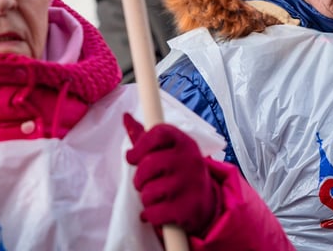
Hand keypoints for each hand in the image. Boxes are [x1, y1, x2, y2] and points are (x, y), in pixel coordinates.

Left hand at [124, 113, 220, 236]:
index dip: (140, 145)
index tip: (133, 157)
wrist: (207, 202)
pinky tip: (158, 212)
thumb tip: (125, 116)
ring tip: (156, 197)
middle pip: (148, 165)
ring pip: (149, 192)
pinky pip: (154, 213)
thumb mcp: (168, 151)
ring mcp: (191, 185)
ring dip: (146, 199)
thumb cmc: (180, 173)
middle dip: (139, 178)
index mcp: (184, 143)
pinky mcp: (189, 210)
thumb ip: (145, 136)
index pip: (159, 133)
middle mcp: (190, 160)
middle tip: (143, 182)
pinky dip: (150, 216)